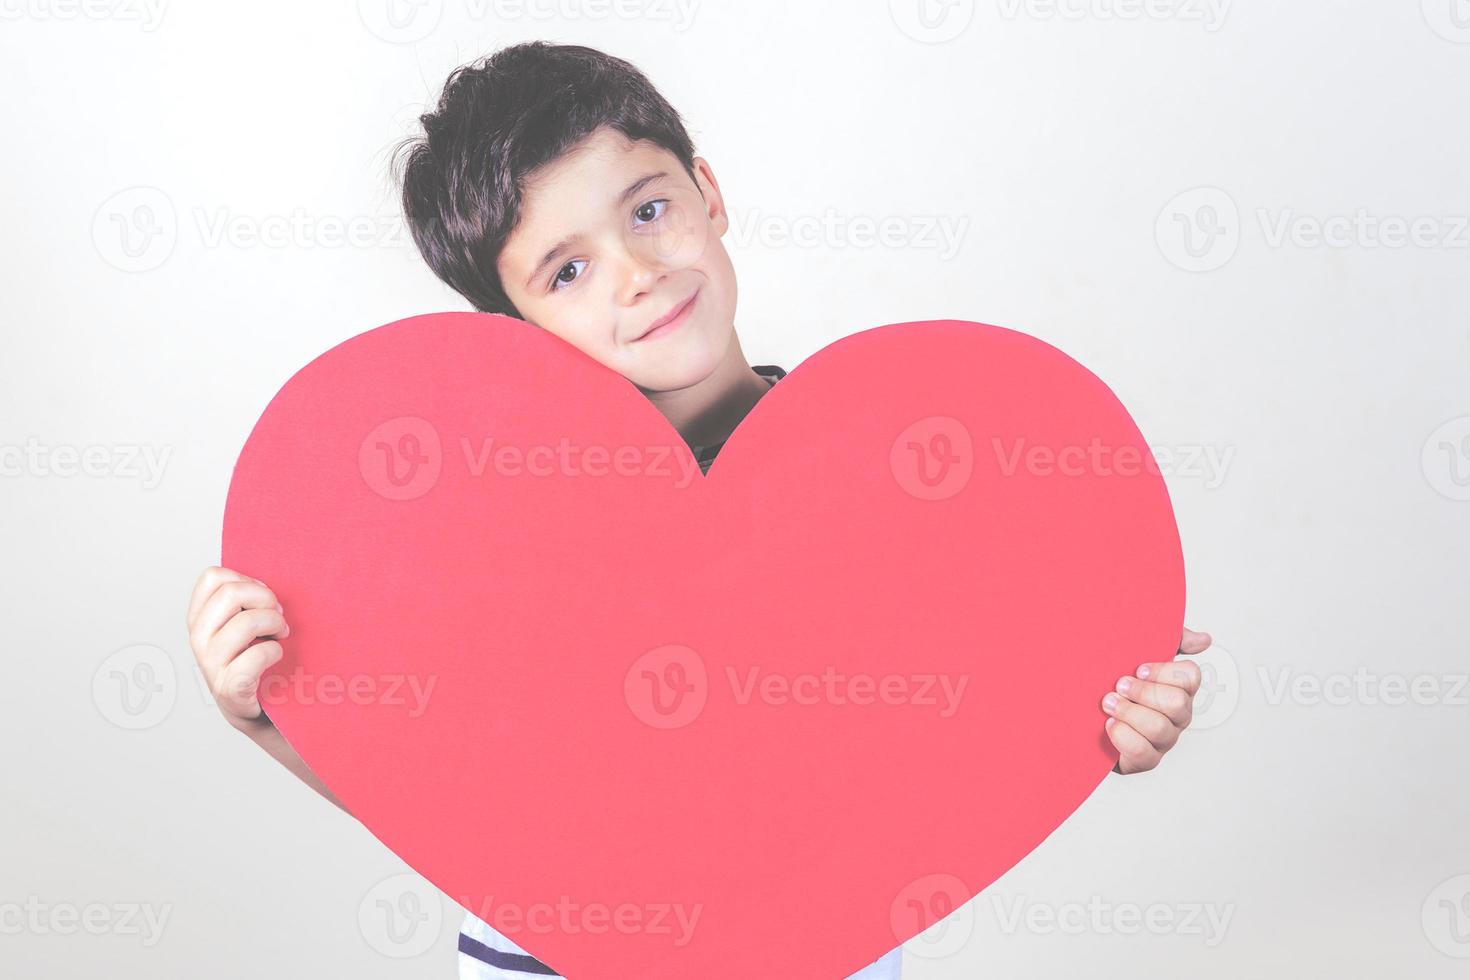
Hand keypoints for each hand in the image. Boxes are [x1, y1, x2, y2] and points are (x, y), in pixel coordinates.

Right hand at [186, 566, 289, 732]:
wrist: (255, 709)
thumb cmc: (254, 658)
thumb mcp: (241, 624)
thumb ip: (244, 600)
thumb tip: (265, 581)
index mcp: (199, 618)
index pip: (212, 577)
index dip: (246, 580)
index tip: (262, 597)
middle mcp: (199, 638)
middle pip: (232, 593)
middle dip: (265, 599)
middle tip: (278, 617)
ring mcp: (211, 664)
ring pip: (248, 622)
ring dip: (275, 624)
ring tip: (281, 635)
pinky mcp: (229, 687)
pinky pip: (257, 655)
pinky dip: (275, 651)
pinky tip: (277, 656)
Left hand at [1103, 627, 1210, 774]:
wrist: (1085, 716)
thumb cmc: (1119, 685)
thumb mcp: (1139, 655)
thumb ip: (1172, 641)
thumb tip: (1204, 640)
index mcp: (1179, 689)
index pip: (1191, 677)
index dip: (1163, 671)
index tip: (1137, 668)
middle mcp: (1177, 716)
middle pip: (1177, 703)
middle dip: (1143, 692)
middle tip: (1119, 686)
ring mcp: (1164, 740)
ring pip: (1159, 728)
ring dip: (1128, 712)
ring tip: (1108, 704)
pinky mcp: (1146, 760)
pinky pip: (1142, 752)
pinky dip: (1122, 735)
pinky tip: (1108, 725)